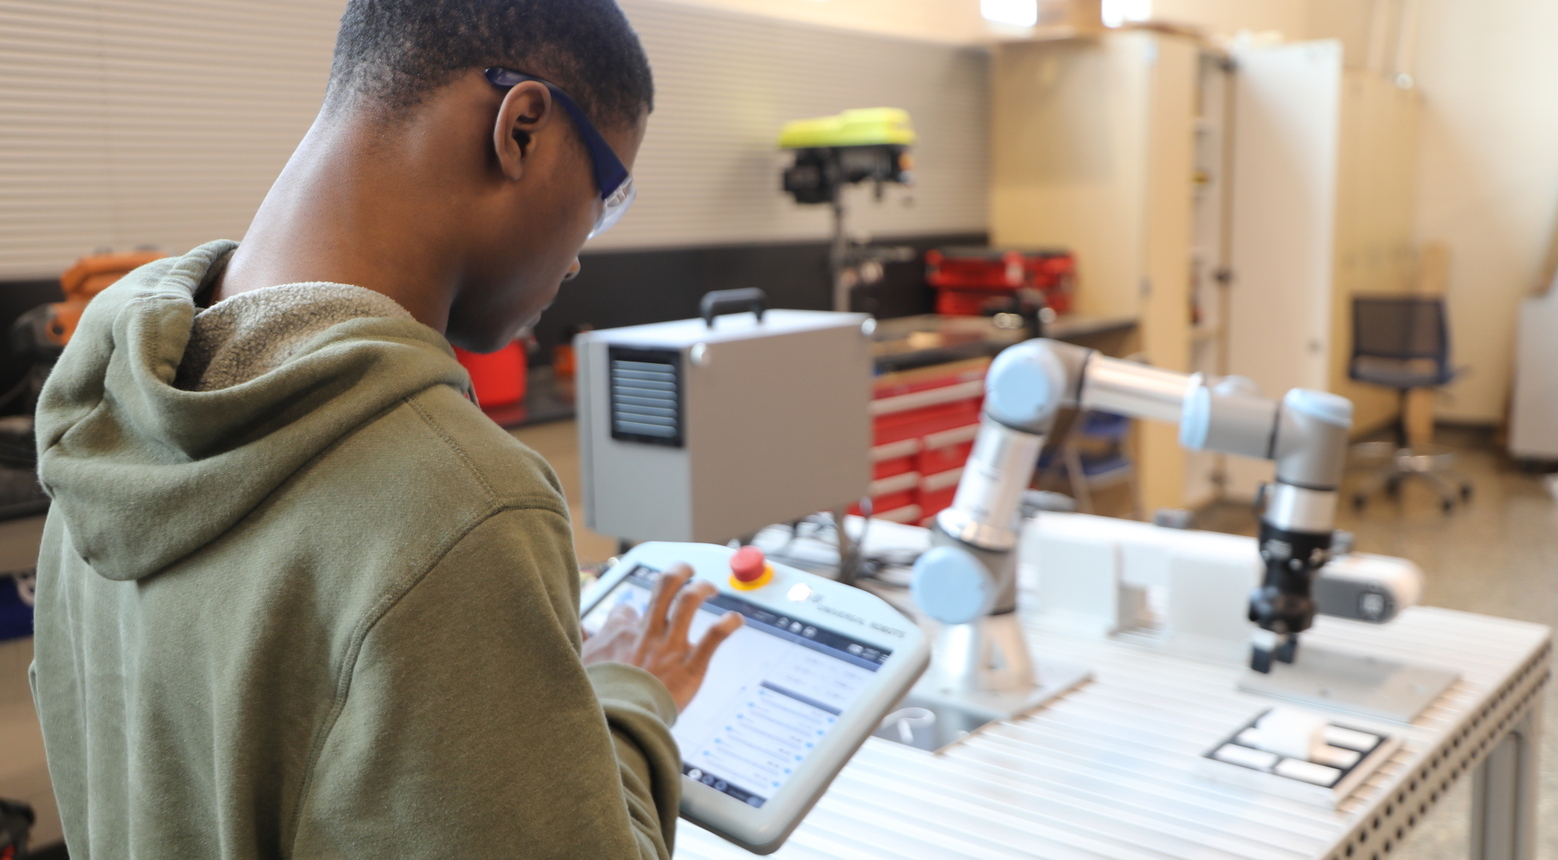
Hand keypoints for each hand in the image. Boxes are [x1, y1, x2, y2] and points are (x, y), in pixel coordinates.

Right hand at [581, 564, 743, 710]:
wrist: (619, 723)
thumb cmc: (601, 700)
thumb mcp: (581, 668)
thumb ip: (582, 648)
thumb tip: (576, 633)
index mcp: (619, 633)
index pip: (626, 610)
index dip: (630, 613)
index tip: (634, 618)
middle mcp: (647, 632)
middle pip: (664, 586)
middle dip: (678, 572)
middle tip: (687, 570)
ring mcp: (670, 646)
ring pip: (689, 601)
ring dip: (702, 588)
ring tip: (709, 587)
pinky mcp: (691, 665)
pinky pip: (714, 637)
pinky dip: (728, 624)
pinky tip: (736, 620)